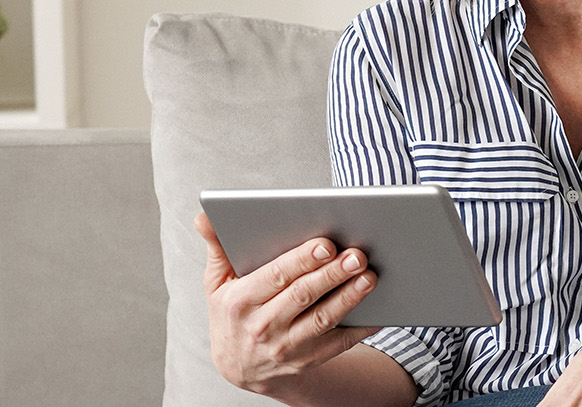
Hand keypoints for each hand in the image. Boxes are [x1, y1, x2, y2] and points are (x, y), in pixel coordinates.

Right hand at [194, 212, 380, 397]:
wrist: (239, 367)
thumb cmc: (232, 313)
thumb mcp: (216, 283)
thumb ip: (218, 247)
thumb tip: (204, 215)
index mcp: (240, 302)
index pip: (275, 277)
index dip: (302, 261)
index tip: (326, 244)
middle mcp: (262, 326)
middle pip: (303, 296)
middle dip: (332, 274)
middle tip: (358, 255)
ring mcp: (285, 347)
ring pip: (323, 320)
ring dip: (349, 298)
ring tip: (369, 277)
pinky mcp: (306, 361)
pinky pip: (338, 344)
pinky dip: (359, 328)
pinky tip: (377, 309)